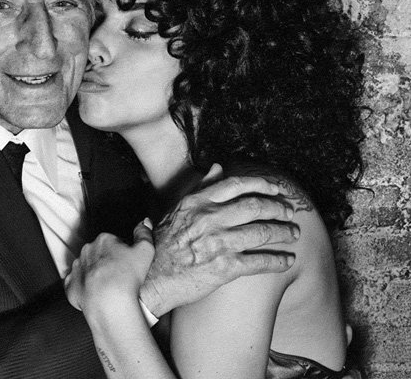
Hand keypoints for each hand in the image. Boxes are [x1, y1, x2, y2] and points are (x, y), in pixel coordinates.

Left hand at [65, 219, 153, 314]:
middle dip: (107, 261)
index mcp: (103, 239)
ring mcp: (77, 267)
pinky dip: (82, 287)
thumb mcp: (145, 250)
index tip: (128, 264)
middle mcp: (87, 250)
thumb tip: (145, 222)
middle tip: (120, 275)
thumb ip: (144, 233)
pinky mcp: (70, 285)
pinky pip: (75, 283)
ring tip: (108, 287)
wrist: (109, 302)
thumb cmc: (127, 277)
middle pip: (98, 253)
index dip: (122, 253)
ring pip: (86, 267)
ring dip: (94, 273)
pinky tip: (93, 293)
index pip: (113, 241)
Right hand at [140, 172, 298, 316]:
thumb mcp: (177, 210)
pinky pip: (259, 262)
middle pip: (255, 206)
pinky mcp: (224, 268)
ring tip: (293, 234)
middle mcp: (209, 219)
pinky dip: (278, 261)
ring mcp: (217, 243)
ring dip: (283, 232)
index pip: (236, 185)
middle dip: (278, 209)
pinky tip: (287, 261)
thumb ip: (200, 188)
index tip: (277, 189)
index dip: (262, 184)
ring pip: (262, 232)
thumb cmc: (162, 244)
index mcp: (197, 203)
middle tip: (290, 213)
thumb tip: (218, 167)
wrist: (151, 279)